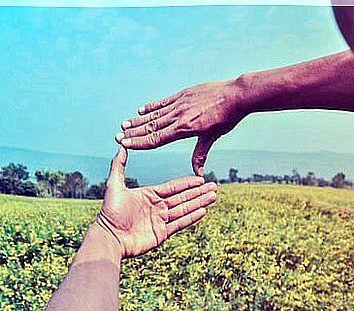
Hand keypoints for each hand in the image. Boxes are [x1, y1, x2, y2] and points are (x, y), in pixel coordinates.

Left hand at [95, 147, 217, 257]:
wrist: (108, 238)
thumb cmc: (110, 212)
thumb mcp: (114, 185)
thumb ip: (119, 165)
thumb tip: (121, 146)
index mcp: (149, 195)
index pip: (173, 187)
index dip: (187, 183)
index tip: (201, 178)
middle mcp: (156, 207)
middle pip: (182, 197)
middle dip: (198, 192)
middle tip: (214, 186)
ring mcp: (160, 221)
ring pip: (184, 209)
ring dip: (199, 202)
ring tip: (213, 196)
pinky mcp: (161, 234)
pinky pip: (180, 223)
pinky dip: (192, 217)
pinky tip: (203, 210)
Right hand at [116, 80, 245, 175]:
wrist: (236, 95)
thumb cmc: (226, 118)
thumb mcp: (213, 137)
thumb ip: (200, 154)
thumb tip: (198, 174)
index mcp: (185, 129)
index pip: (157, 138)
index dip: (139, 143)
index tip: (125, 144)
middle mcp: (178, 116)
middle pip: (151, 127)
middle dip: (133, 133)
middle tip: (118, 136)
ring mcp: (180, 103)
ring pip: (154, 115)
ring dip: (138, 120)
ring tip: (124, 124)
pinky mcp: (183, 94)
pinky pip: (163, 102)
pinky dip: (151, 107)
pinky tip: (140, 110)